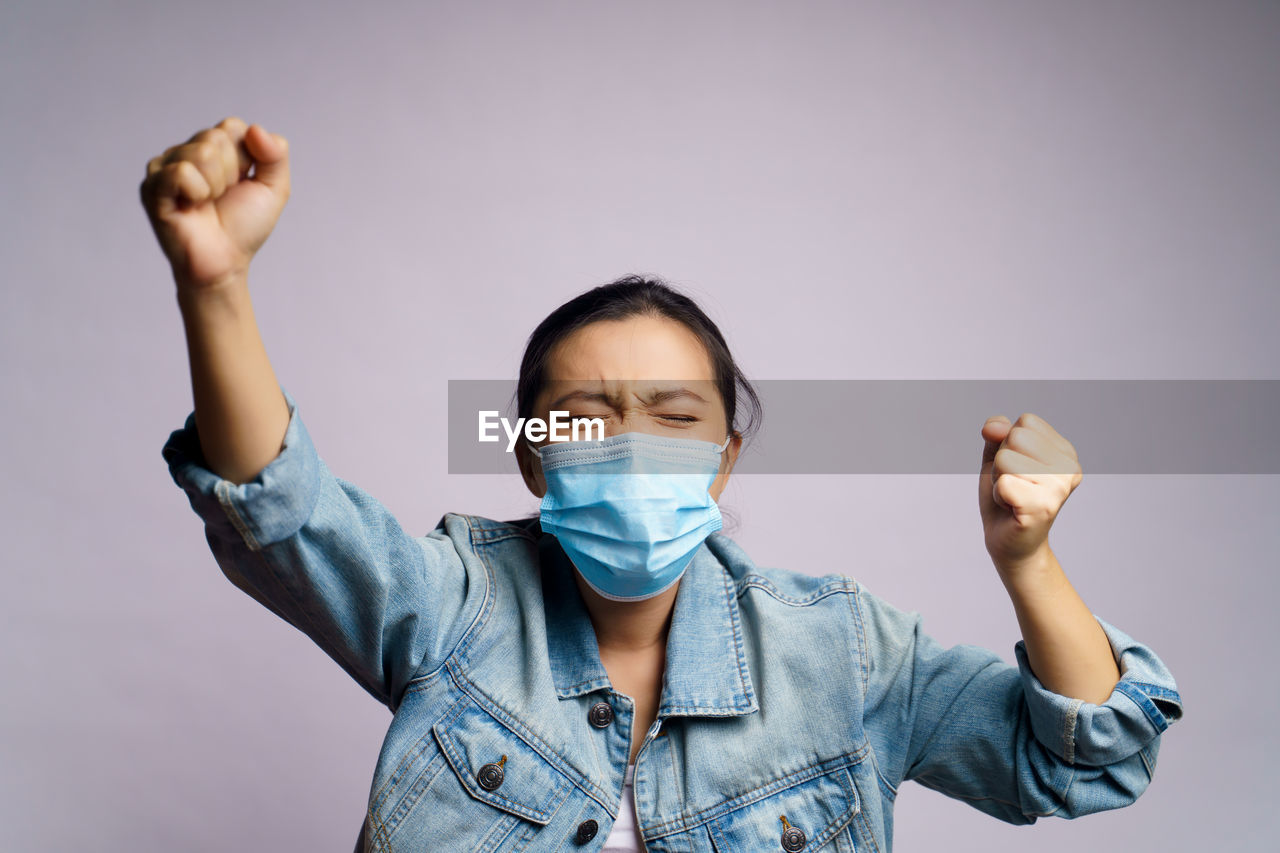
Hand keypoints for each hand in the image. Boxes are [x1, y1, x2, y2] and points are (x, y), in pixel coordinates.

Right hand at [139, 116, 290, 291]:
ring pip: (201, 153)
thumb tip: (255, 128)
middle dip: (230, 173)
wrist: (224, 262)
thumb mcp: (274, 189)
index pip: (232, 126)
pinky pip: (181, 172)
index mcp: (214, 147)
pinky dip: (196, 193)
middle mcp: (187, 152)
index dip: (245, 158)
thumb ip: (276, 155)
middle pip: (216, 137)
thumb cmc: (244, 227)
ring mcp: (166, 167)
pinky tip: (191, 207)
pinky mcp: (152, 186)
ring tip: (206, 204)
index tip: (240, 183)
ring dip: (215, 186)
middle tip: (221, 198)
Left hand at [978, 413, 1082, 575]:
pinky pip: (1003, 483)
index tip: (1018, 471)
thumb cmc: (1006, 497)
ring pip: (1006, 458)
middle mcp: (1070, 467)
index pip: (1025, 422)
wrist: (1009, 542)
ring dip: (999, 479)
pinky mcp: (1043, 507)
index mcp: (1065, 451)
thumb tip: (994, 426)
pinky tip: (1012, 509)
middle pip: (1015, 437)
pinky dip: (998, 496)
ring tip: (1013, 497)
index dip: (1008, 445)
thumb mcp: (997, 457)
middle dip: (1002, 461)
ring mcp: (1059, 488)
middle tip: (1013, 486)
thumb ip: (996, 433)